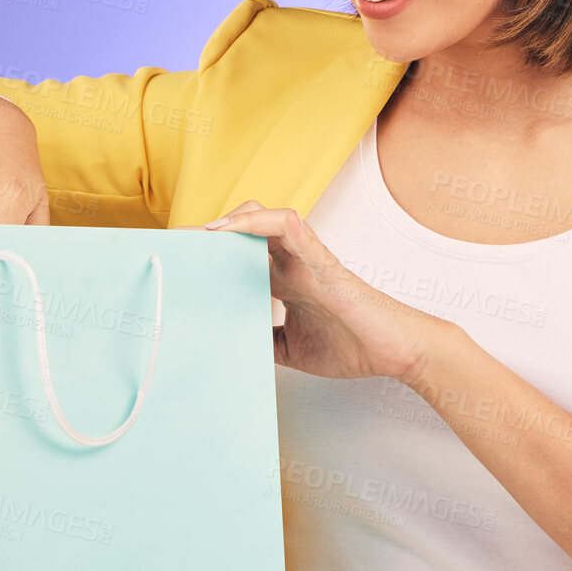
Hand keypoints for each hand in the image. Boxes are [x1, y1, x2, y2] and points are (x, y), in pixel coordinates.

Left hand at [201, 200, 444, 382]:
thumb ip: (266, 339)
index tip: (178, 263)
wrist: (392, 352)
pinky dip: (264, 224)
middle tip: (179, 247)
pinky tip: (237, 230)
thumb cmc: (352, 345)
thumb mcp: (291, 349)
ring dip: (232, 222)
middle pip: (246, 229)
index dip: (210, 254)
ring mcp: (308, 258)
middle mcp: (293, 262)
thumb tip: (234, 346)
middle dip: (212, 233)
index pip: (240, 255)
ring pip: (266, 218)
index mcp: (285, 280)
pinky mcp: (323, 261)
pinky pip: (293, 229)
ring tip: (201, 236)